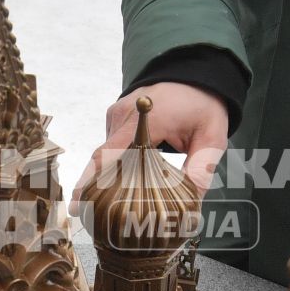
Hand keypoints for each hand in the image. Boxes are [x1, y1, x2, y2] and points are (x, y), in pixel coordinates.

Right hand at [76, 82, 229, 199]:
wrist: (195, 76)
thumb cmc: (202, 105)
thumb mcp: (212, 137)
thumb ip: (201, 168)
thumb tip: (192, 200)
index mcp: (148, 119)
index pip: (111, 153)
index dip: (91, 179)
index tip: (77, 202)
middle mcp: (125, 115)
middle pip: (102, 159)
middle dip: (94, 187)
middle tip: (89, 214)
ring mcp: (117, 114)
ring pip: (106, 153)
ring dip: (110, 175)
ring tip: (117, 200)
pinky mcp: (115, 115)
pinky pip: (111, 144)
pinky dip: (116, 162)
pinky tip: (127, 178)